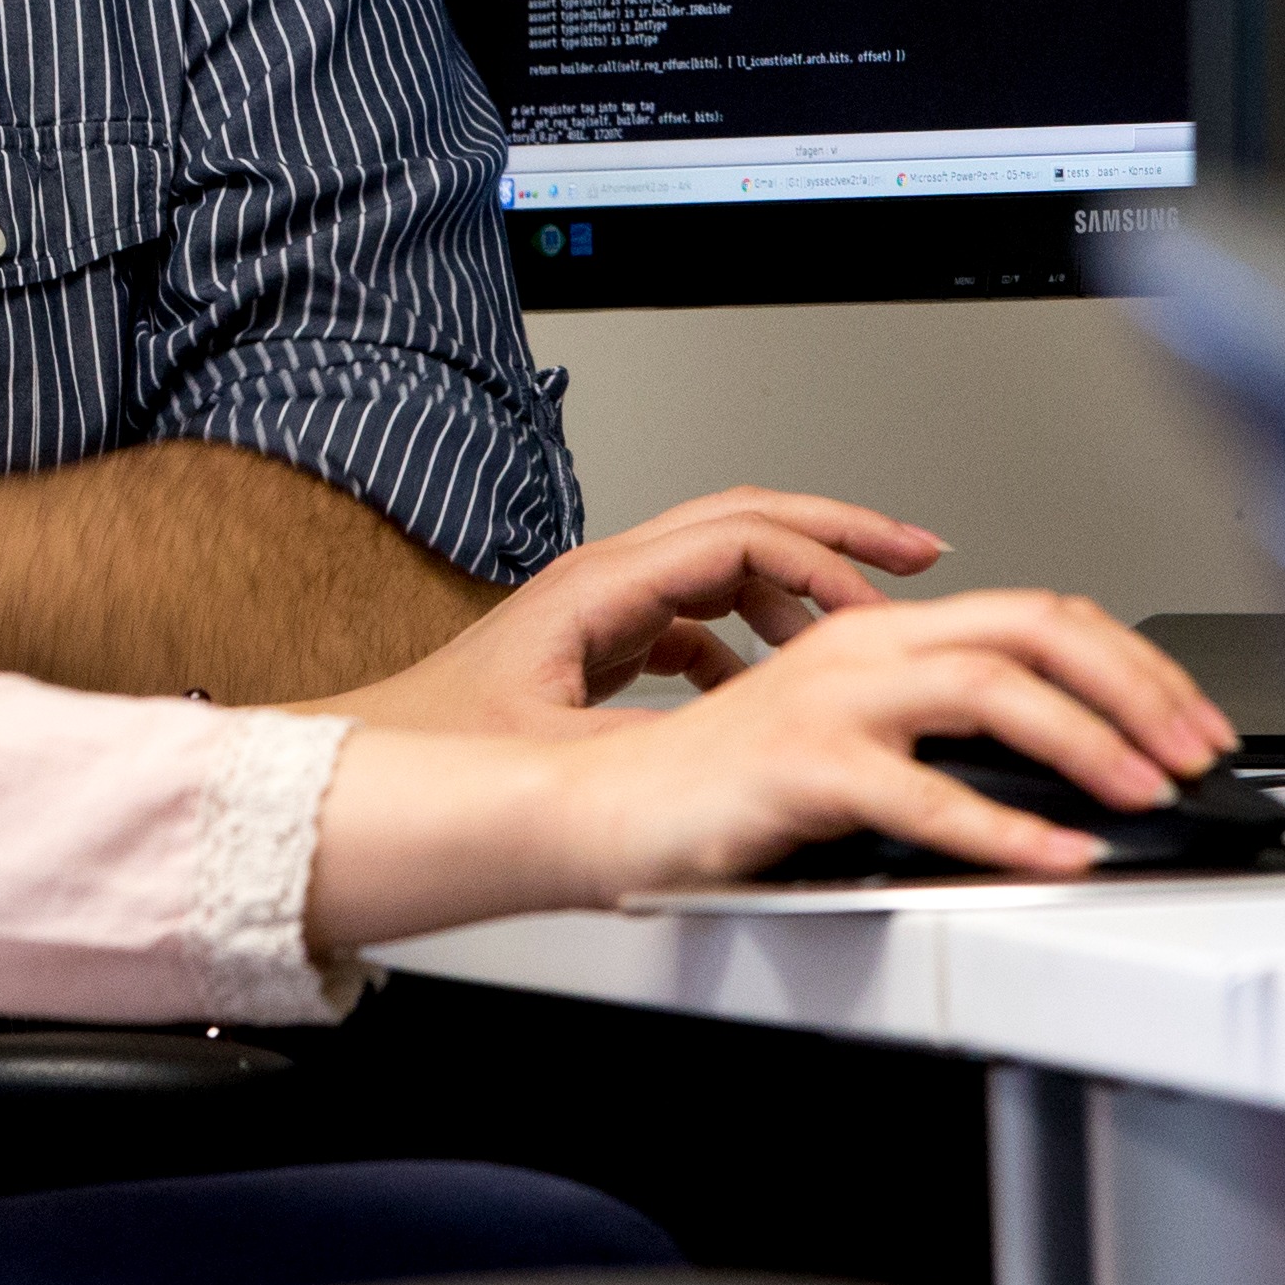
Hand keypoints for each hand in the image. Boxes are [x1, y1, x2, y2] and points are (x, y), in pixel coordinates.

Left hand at [305, 487, 946, 736]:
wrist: (364, 761)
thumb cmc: (429, 752)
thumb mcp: (554, 757)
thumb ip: (652, 754)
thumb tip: (742, 757)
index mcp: (597, 586)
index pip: (741, 539)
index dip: (826, 563)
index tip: (883, 606)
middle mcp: (602, 580)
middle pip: (746, 522)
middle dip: (838, 533)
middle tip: (919, 553)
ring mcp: (600, 606)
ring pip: (725, 566)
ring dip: (798, 587)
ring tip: (860, 625)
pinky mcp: (596, 643)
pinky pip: (696, 617)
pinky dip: (750, 636)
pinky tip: (768, 682)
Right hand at [547, 589, 1238, 897]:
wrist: (602, 812)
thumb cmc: (720, 789)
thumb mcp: (853, 741)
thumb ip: (937, 734)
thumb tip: (1060, 765)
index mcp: (883, 632)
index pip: (1041, 614)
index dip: (1132, 663)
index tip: (1190, 720)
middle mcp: (864, 647)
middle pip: (1036, 627)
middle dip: (1138, 687)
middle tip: (1197, 751)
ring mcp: (832, 700)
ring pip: (994, 688)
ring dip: (1092, 741)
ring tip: (1147, 792)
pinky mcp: (803, 766)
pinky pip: (927, 795)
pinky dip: (1008, 829)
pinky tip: (1057, 855)